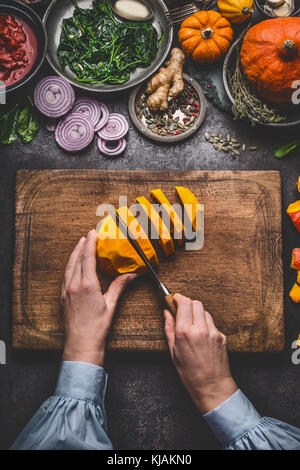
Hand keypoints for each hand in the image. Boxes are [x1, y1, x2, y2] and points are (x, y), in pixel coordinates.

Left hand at [61, 229, 135, 366]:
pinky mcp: (62, 297)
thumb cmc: (97, 328)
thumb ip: (119, 286)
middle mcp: (74, 285)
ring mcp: (66, 291)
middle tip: (88, 235)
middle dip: (82, 245)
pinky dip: (71, 266)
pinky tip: (74, 265)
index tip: (93, 233)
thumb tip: (132, 275)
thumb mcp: (111, 305)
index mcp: (87, 285)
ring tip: (80, 245)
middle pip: (77, 259)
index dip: (90, 243)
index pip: (87, 258)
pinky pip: (65, 275)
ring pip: (69, 266)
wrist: (81, 344)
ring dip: (75, 254)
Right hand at [164, 294, 237, 413]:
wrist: (212, 386)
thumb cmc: (190, 373)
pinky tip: (202, 337)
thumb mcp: (173, 351)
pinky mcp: (222, 336)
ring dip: (197, 314)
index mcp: (185, 332)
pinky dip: (206, 325)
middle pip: (196, 303)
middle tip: (182, 312)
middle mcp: (200, 329)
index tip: (175, 299)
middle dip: (188, 304)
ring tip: (192, 327)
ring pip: (205, 312)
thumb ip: (169, 329)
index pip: (184, 303)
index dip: (178, 298)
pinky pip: (212, 323)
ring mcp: (213, 332)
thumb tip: (167, 313)